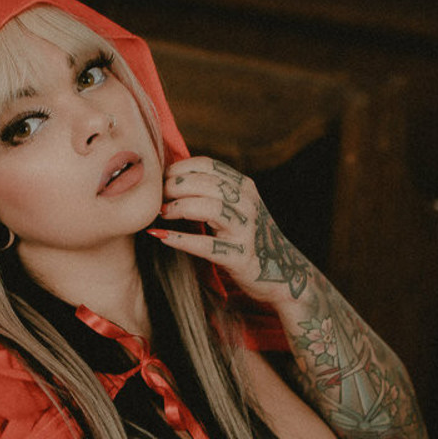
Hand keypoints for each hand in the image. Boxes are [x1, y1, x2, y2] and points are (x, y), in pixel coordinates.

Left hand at [151, 156, 311, 305]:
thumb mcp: (238, 207)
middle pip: (205, 183)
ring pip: (209, 208)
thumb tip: (171, 179)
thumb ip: (213, 191)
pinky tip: (162, 237)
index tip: (160, 178)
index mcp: (245, 187)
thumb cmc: (248, 237)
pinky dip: (181, 240)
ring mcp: (245, 230)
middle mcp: (248, 204)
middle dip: (174, 187)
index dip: (179, 169)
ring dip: (179, 208)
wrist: (280, 273)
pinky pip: (206, 245)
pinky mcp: (239, 256)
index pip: (207, 165)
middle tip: (157, 197)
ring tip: (161, 214)